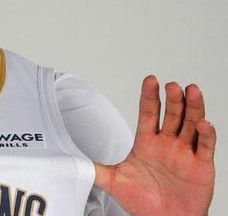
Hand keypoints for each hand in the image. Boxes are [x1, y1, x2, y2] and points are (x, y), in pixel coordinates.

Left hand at [94, 75, 215, 215]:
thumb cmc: (144, 202)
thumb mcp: (115, 181)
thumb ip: (96, 169)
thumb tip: (74, 162)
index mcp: (147, 142)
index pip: (149, 112)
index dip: (150, 96)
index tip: (150, 80)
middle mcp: (168, 143)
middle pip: (172, 113)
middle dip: (172, 98)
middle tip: (170, 85)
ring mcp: (185, 152)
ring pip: (191, 123)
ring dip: (193, 107)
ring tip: (190, 91)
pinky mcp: (201, 165)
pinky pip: (206, 146)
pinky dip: (206, 134)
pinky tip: (203, 124)